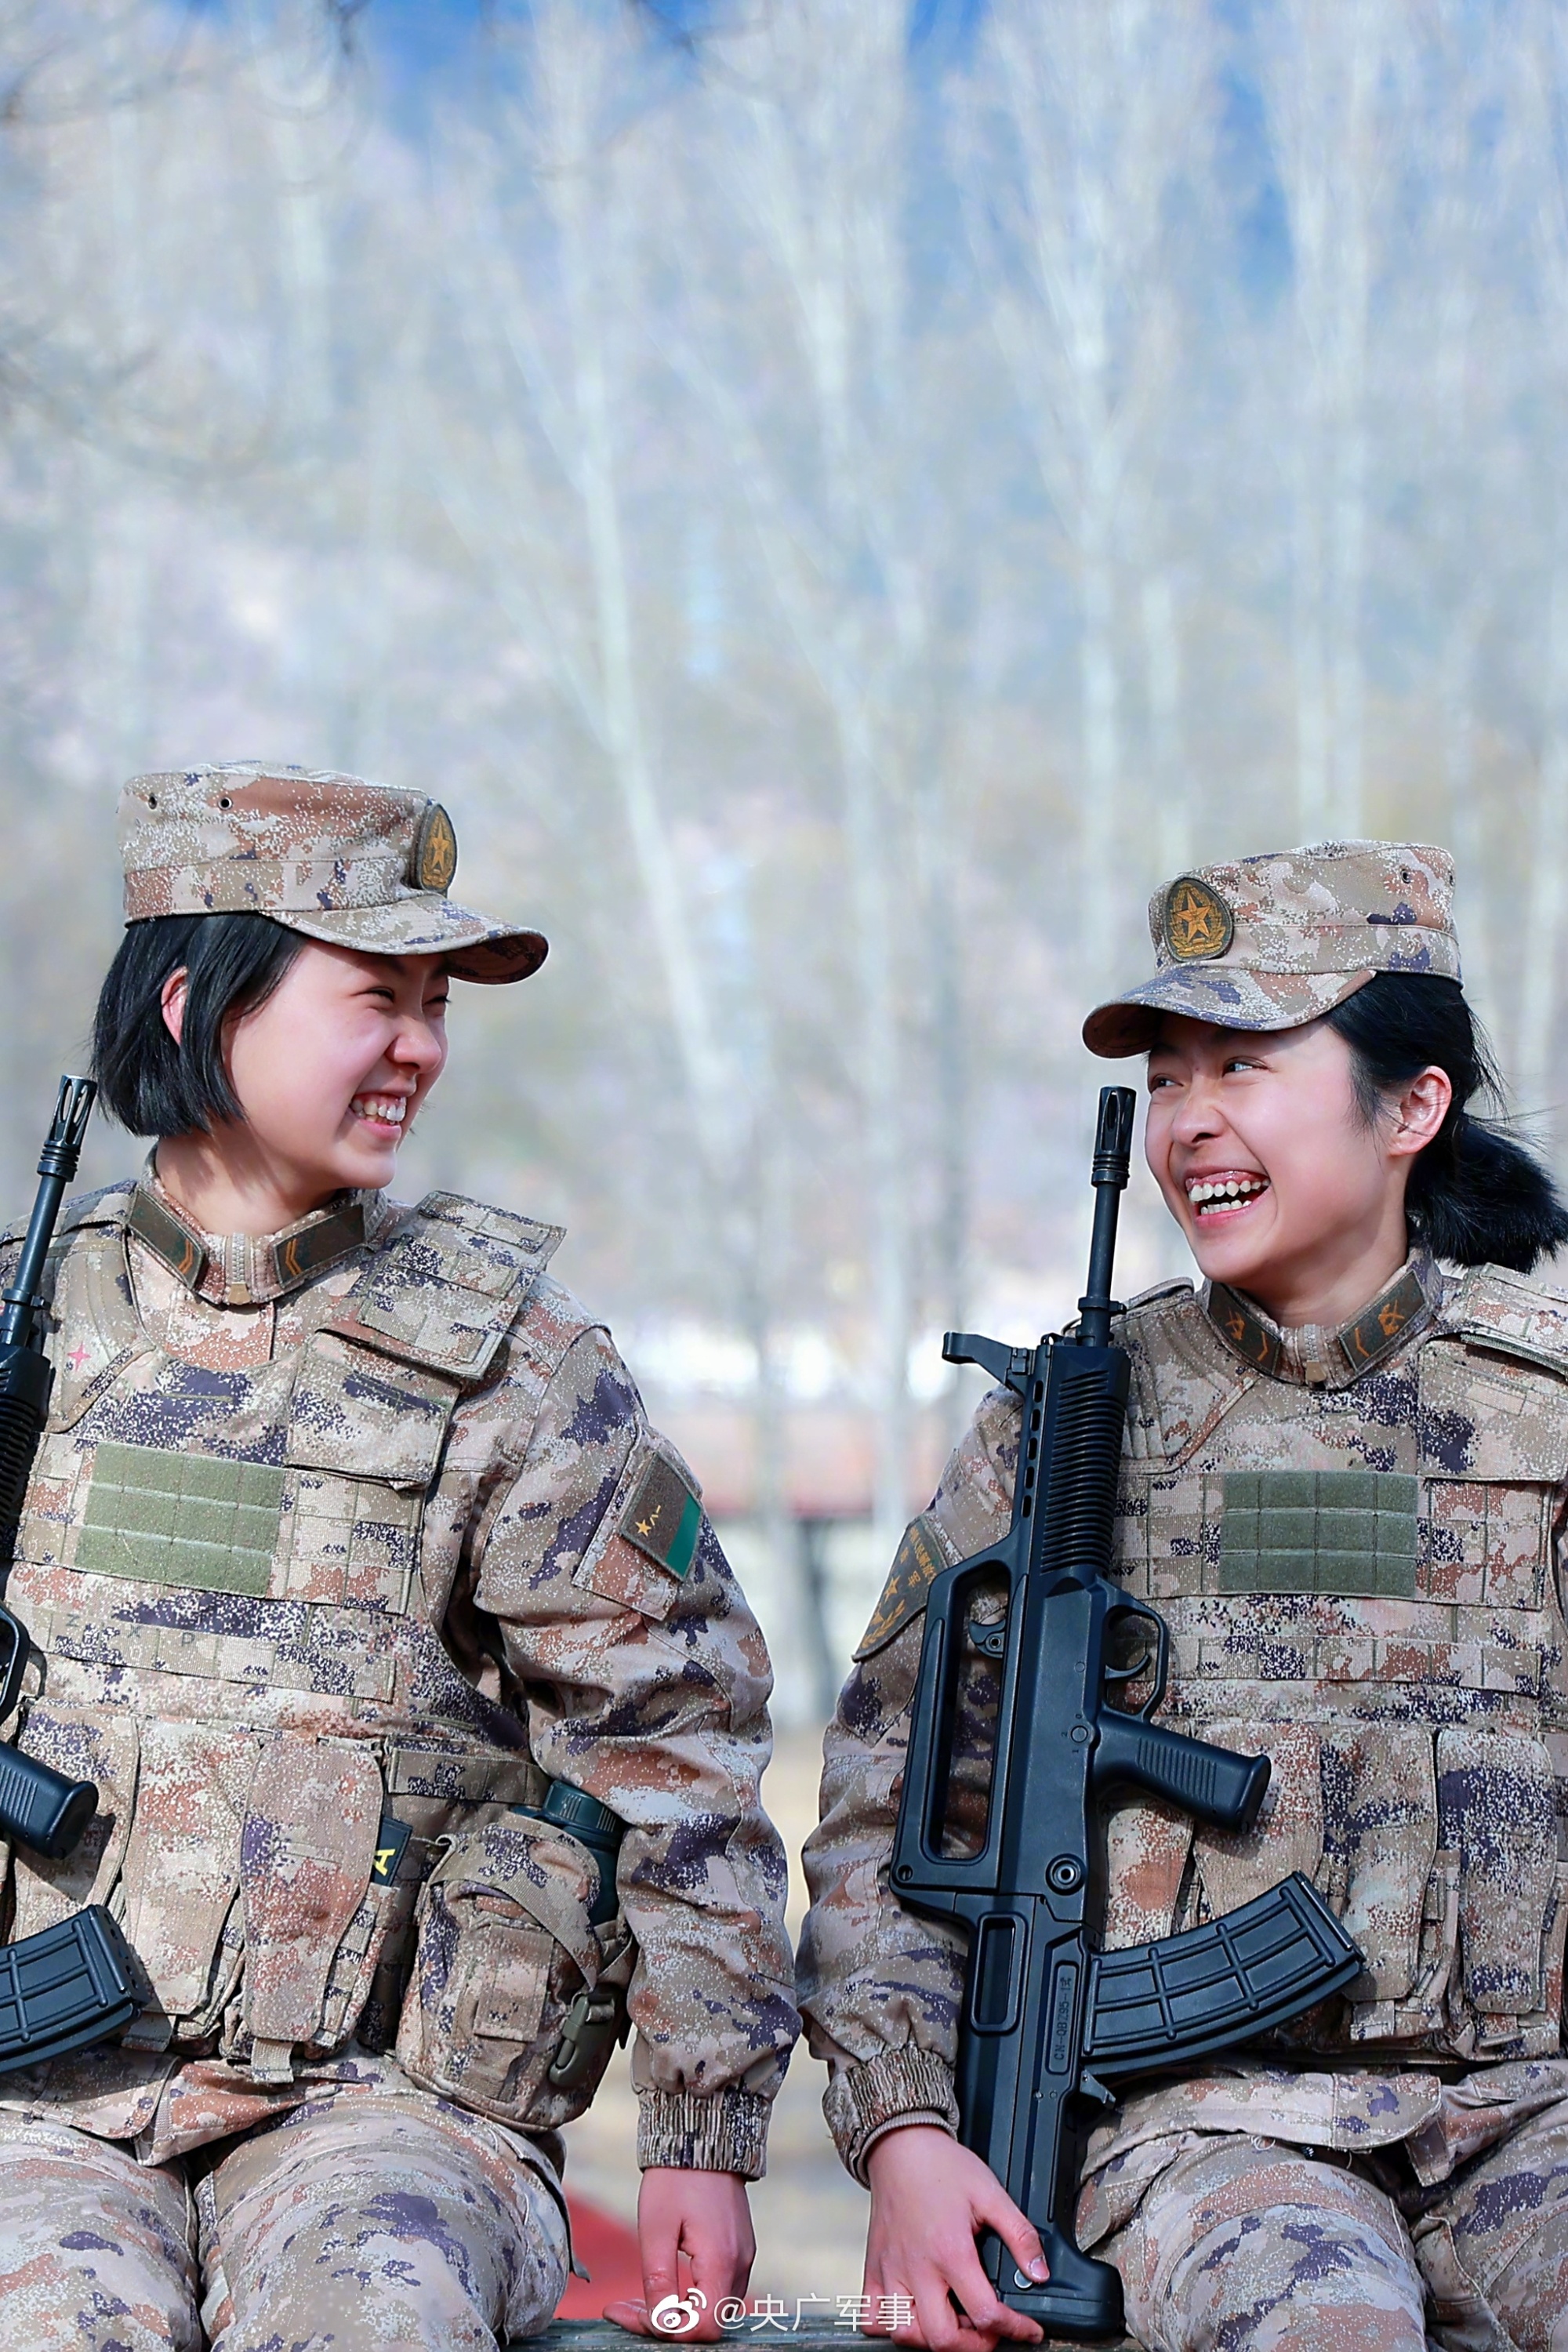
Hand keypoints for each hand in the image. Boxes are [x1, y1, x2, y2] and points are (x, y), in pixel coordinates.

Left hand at [605, 2166, 754, 2339]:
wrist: (702, 2136)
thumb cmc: (675, 2179)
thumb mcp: (655, 2229)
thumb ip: (658, 2280)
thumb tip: (660, 2323)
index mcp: (721, 2261)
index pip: (702, 2327)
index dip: (666, 2330)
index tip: (629, 2313)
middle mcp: (739, 2264)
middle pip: (708, 2323)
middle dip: (666, 2323)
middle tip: (626, 2307)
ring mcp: (743, 2256)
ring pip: (713, 2308)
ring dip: (677, 2312)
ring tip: (640, 2297)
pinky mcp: (739, 2248)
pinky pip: (719, 2289)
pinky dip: (691, 2296)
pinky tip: (665, 2283)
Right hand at [862, 2125, 1046, 2349]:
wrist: (900, 2144)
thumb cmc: (942, 2167)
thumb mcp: (991, 2193)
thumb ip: (1020, 2235)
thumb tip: (1039, 2272)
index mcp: (949, 2250)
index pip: (985, 2313)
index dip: (1015, 2329)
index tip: (1028, 2330)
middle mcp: (917, 2268)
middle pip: (942, 2338)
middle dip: (974, 2345)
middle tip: (989, 2331)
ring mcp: (890, 2271)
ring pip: (904, 2334)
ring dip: (932, 2340)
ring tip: (953, 2322)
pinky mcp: (872, 2269)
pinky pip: (872, 2317)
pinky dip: (890, 2327)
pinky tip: (913, 2314)